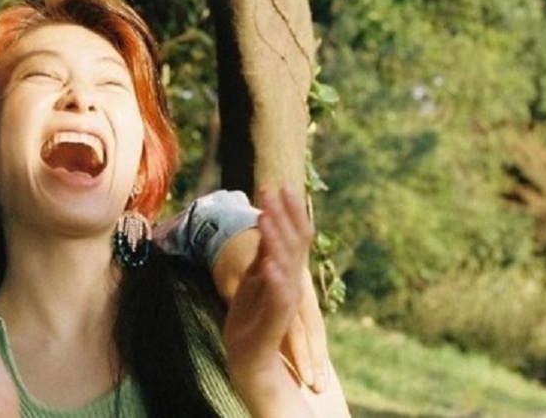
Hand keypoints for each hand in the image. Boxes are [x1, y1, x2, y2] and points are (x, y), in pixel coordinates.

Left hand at [212, 202, 329, 391]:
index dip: (287, 209)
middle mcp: (291, 281)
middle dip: (281, 213)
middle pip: (293, 241)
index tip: (277, 184)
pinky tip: (267, 264)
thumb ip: (263, 255)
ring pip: (286, 264)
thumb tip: (265, 224)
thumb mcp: (254, 280)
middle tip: (270, 187)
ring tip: (264, 217)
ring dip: (275, 239)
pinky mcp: (277, 320)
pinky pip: (279, 296)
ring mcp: (286, 299)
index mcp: (285, 270)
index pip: (293, 234)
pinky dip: (274, 279)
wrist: (253, 361)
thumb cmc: (251, 319)